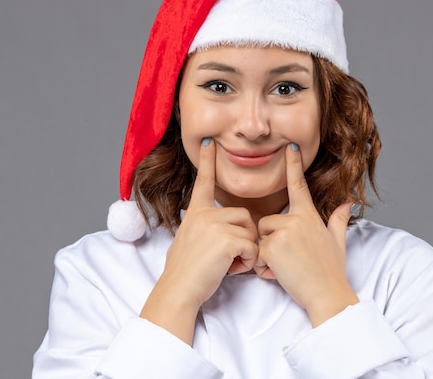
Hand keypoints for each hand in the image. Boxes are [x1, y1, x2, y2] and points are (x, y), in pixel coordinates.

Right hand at [140, 138, 257, 342]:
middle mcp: (204, 214)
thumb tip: (216, 232)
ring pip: (251, 232)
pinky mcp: (226, 239)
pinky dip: (249, 262)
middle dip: (245, 238)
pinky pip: (253, 247)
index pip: (204, 182)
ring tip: (229, 264)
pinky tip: (232, 269)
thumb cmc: (185, 272)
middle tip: (229, 258)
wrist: (178, 290)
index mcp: (195, 213)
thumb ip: (203, 229)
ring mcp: (214, 225)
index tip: (210, 141)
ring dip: (247, 251)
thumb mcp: (188, 241)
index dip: (207, 161)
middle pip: (244, 217)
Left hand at [254, 143, 358, 326]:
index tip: (290, 146)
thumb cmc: (331, 271)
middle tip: (288, 260)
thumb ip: (338, 220)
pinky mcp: (273, 246)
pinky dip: (263, 267)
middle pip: (267, 222)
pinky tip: (278, 274)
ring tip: (285, 268)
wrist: (328, 295)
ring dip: (266, 254)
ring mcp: (285, 231)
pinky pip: (257, 252)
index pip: (299, 185)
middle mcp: (297, 219)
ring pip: (260, 237)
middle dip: (270, 241)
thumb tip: (348, 203)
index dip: (294, 164)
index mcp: (310, 216)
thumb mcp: (338, 242)